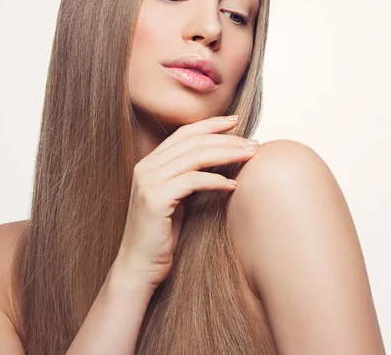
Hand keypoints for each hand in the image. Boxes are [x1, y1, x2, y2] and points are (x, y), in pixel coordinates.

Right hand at [111, 116, 257, 292]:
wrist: (138, 268)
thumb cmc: (163, 236)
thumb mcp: (178, 198)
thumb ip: (191, 175)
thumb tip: (224, 156)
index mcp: (150, 162)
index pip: (184, 133)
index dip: (211, 124)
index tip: (236, 122)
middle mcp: (146, 167)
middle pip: (193, 142)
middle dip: (226, 139)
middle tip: (252, 143)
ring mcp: (148, 182)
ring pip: (194, 157)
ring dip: (227, 154)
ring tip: (250, 156)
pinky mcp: (154, 199)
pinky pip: (192, 181)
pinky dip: (215, 180)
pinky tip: (233, 185)